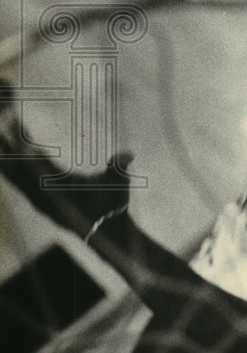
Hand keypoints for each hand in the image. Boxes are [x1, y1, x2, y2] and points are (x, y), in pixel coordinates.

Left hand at [0, 80, 132, 239]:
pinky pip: (17, 182)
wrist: (106, 234)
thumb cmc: (113, 205)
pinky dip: (10, 168)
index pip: (37, 164)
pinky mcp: (38, 203)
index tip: (17, 124)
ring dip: (8, 155)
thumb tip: (128, 154)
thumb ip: (119, 168)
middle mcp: (45, 195)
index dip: (25, 145)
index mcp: (61, 188)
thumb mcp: (119, 185)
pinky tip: (6, 156)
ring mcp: (39, 200)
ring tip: (4, 133)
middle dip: (11, 143)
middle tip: (8, 119)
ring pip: (14, 175)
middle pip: (20, 166)